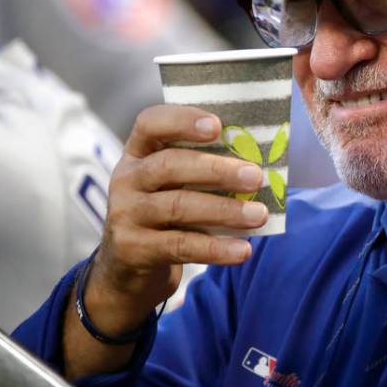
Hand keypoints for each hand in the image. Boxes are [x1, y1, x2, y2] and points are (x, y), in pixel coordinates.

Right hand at [84, 104, 266, 334]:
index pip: (150, 123)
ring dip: (224, 210)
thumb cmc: (166, 208)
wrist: (129, 265)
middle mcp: (127, 178)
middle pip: (169, 165)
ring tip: (259, 215)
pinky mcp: (135, 249)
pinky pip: (180, 245)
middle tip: (255, 176)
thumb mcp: (174, 181)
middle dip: (216, 170)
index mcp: (139, 151)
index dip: (182, 120)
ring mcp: (126, 214)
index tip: (218, 125)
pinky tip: (242, 250)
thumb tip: (259, 160)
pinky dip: (215, 248)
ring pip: (178, 206)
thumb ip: (204, 164)